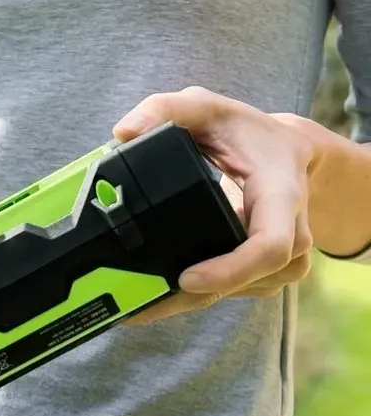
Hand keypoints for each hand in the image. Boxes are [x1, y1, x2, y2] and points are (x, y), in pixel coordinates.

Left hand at [111, 86, 318, 323]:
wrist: (286, 153)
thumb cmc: (246, 132)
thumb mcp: (208, 108)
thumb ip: (166, 109)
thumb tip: (124, 131)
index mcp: (280, 195)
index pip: (270, 246)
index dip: (230, 270)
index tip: (187, 278)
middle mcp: (291, 233)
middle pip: (249, 280)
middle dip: (192, 297)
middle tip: (136, 306)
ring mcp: (281, 259)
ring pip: (237, 293)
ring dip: (189, 302)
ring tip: (137, 305)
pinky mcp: (265, 273)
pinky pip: (232, 293)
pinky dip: (195, 299)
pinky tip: (157, 299)